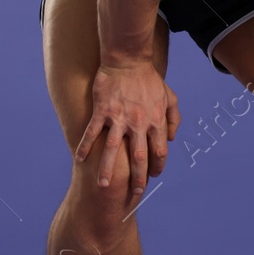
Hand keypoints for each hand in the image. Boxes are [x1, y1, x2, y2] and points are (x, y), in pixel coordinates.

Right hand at [76, 62, 181, 196]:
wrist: (129, 61)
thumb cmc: (150, 80)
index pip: (159, 151)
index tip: (152, 176)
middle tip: (133, 193)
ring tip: (104, 186)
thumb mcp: (170, 97)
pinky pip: (92, 132)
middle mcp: (138, 123)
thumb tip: (171, 139)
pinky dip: (85, 146)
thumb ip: (174, 118)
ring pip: (113, 150)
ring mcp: (119, 118)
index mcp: (156, 121)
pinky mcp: (102, 111)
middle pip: (138, 157)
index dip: (156, 166)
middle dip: (137, 178)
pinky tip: (80, 160)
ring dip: (108, 170)